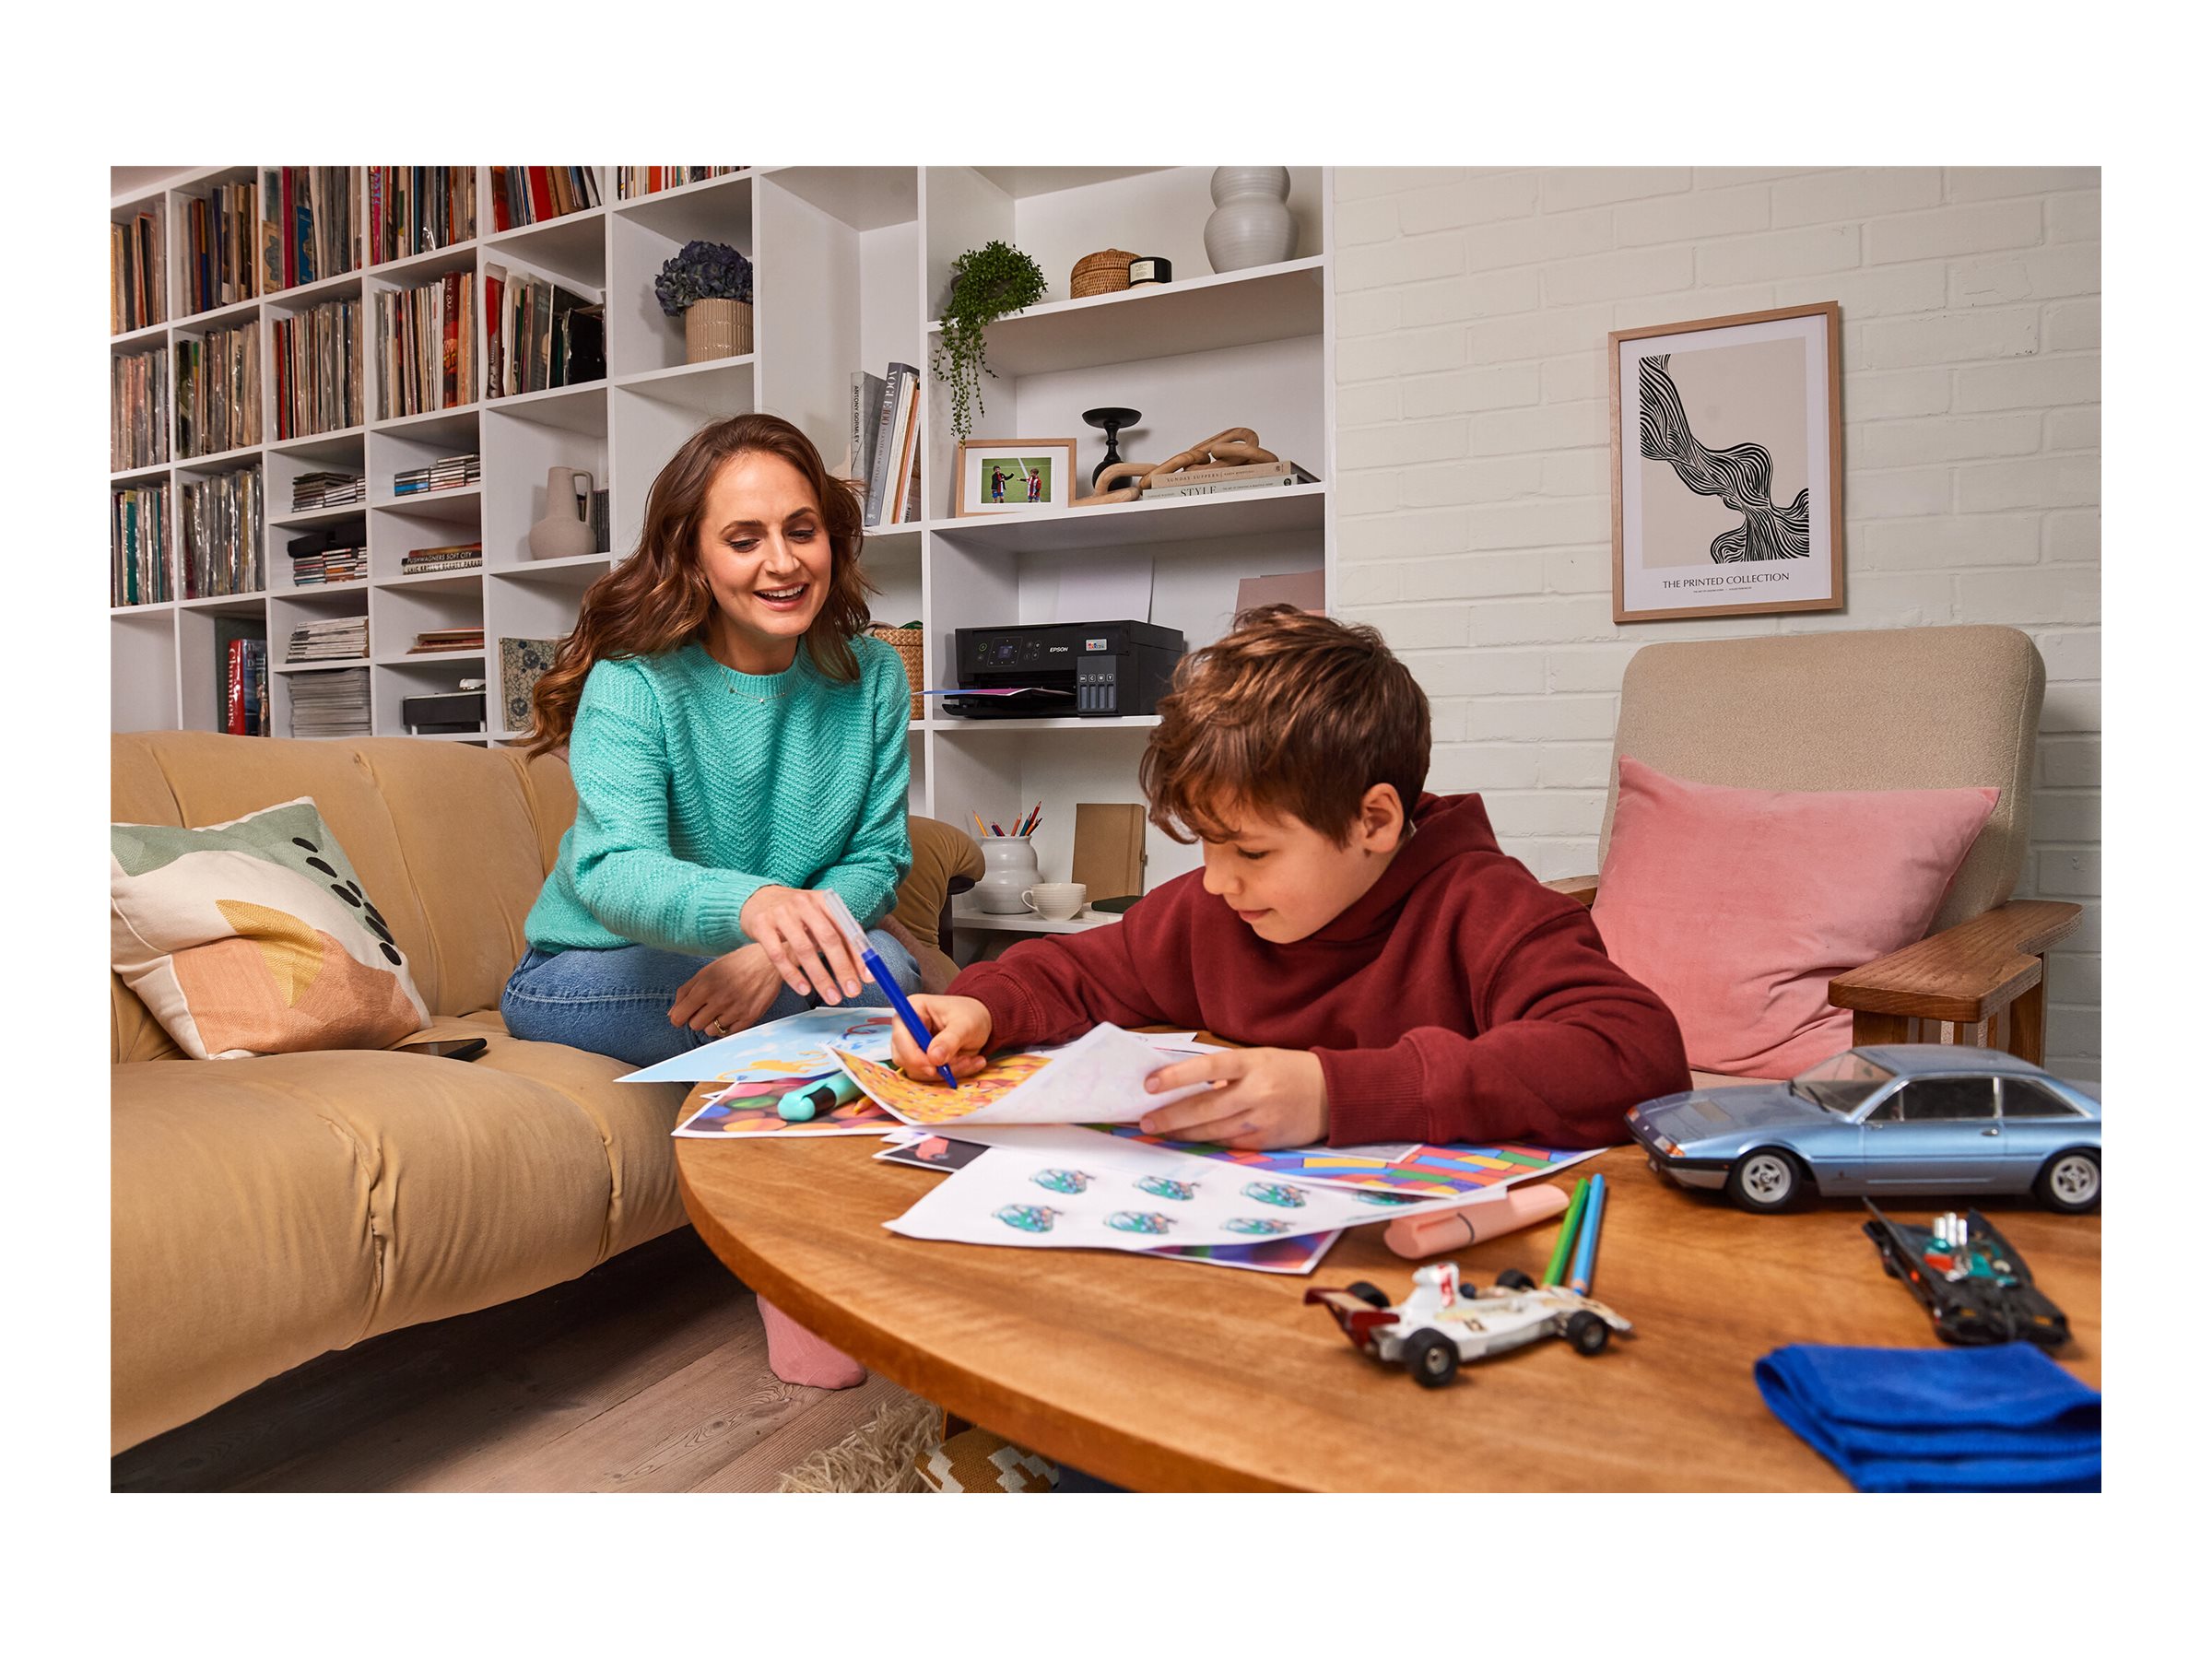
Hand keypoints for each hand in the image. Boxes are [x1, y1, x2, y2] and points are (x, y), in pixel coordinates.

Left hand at [669, 944, 786, 1037]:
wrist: (769, 961)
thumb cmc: (736, 964)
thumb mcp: (707, 971)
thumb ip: (686, 991)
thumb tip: (671, 1014)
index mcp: (705, 986)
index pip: (679, 1016)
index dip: (678, 1017)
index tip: (684, 1015)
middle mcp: (719, 999)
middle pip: (694, 1025)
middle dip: (697, 1018)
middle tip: (707, 1007)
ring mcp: (736, 1010)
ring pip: (712, 1031)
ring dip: (713, 1022)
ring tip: (723, 1008)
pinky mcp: (750, 1018)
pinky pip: (729, 1033)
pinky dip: (728, 1026)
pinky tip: (733, 1012)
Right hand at [739, 885, 866, 1004]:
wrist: (758, 898)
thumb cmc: (797, 915)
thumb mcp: (819, 918)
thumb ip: (841, 939)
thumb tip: (864, 971)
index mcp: (824, 900)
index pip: (847, 929)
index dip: (859, 955)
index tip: (868, 978)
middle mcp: (804, 904)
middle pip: (828, 938)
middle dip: (842, 968)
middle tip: (852, 991)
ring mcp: (782, 913)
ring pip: (804, 949)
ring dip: (820, 977)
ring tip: (832, 996)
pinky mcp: (762, 925)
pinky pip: (778, 954)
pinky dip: (792, 975)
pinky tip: (804, 989)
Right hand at [889, 995, 993, 1083]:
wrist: (980, 1022)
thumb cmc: (971, 1015)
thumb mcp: (966, 1024)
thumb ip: (950, 1040)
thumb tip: (934, 1058)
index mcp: (913, 1009)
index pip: (901, 1036)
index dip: (913, 1055)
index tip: (934, 1067)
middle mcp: (907, 1028)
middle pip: (902, 1056)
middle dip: (931, 1066)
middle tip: (960, 1062)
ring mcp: (911, 1045)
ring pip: (916, 1070)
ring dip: (944, 1071)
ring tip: (969, 1059)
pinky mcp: (919, 1060)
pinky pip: (927, 1075)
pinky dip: (948, 1074)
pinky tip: (967, 1062)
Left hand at [1137, 1048, 1328, 1149]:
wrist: (1333, 1094)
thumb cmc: (1288, 1070)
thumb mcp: (1259, 1058)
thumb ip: (1226, 1070)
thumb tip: (1183, 1083)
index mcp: (1253, 1063)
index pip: (1209, 1066)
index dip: (1177, 1076)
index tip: (1150, 1084)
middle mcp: (1257, 1092)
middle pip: (1205, 1107)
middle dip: (1170, 1116)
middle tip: (1145, 1121)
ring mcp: (1263, 1119)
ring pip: (1213, 1131)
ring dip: (1183, 1133)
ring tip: (1160, 1132)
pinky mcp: (1267, 1141)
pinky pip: (1230, 1144)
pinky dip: (1207, 1142)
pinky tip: (1190, 1140)